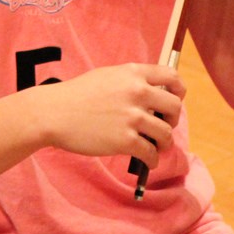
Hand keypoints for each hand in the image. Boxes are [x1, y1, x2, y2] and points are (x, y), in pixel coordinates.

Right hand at [24, 63, 186, 160]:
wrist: (53, 113)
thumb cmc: (76, 95)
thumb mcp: (106, 76)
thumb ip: (130, 81)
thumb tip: (152, 93)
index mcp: (133, 73)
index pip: (172, 77)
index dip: (179, 91)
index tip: (175, 100)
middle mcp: (137, 92)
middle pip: (175, 106)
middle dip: (173, 119)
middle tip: (162, 126)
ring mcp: (132, 117)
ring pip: (166, 133)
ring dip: (164, 143)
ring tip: (155, 147)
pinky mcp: (125, 140)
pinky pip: (151, 153)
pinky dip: (152, 160)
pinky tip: (146, 160)